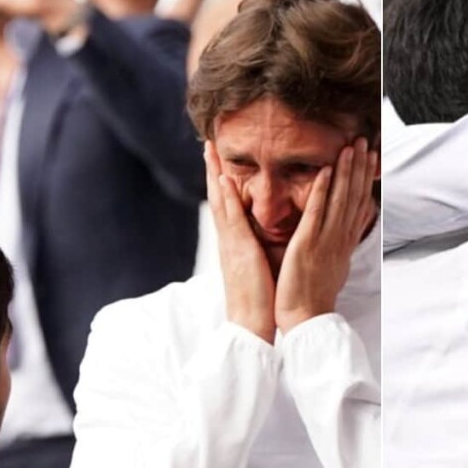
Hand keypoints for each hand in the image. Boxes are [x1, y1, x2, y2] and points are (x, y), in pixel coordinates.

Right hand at [205, 142, 275, 342]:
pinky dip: (228, 198)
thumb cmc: (258, 299)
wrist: (250, 324)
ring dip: (215, 174)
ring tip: (211, 150)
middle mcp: (228, 240)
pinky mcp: (240, 252)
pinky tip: (226, 179)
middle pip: (217, 197)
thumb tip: (259, 235)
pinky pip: (233, 220)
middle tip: (208, 143)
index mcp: (233, 243)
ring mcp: (231, 244)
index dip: (220, 180)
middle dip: (212, 169)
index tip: (218, 158)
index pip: (224, 205)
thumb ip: (255, 247)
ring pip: (219, 202)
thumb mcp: (256, 266)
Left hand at [275, 137, 376, 332]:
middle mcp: (339, 239)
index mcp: (343, 243)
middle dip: (360, 167)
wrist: (306, 320)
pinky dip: (323, 190)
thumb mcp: (333, 267)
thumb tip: (347, 232)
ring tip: (351, 146)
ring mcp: (326, 240)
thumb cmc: (313, 297)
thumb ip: (339, 245)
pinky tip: (328, 170)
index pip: (359, 204)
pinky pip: (317, 212)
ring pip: (341, 199)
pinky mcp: (309, 244)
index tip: (371, 157)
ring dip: (347, 171)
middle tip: (365, 140)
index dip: (365, 179)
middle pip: (354, 196)